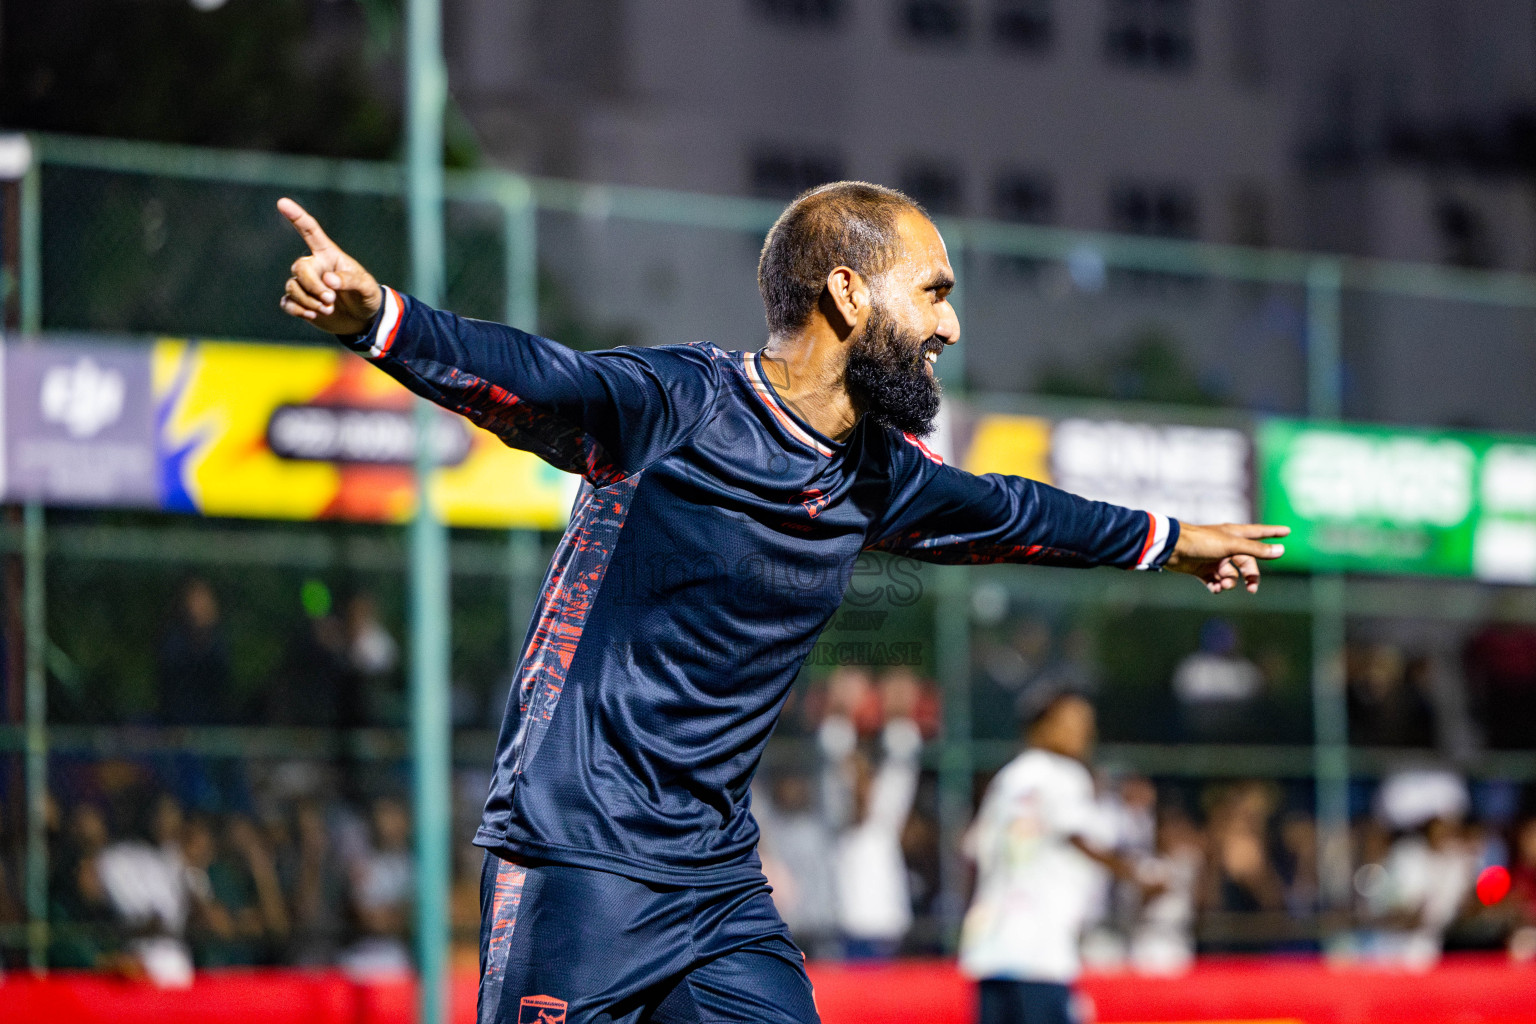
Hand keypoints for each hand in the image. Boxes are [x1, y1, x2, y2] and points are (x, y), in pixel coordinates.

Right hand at [276, 197, 382, 334]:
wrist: (363, 320)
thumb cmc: (366, 296)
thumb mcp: (366, 287)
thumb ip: (350, 280)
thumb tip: (328, 280)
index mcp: (329, 255)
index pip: (311, 232)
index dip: (297, 217)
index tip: (282, 202)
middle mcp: (314, 266)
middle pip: (300, 267)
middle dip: (313, 285)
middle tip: (331, 300)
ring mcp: (305, 285)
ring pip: (292, 287)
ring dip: (309, 301)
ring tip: (329, 309)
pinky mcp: (300, 302)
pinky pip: (287, 303)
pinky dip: (298, 310)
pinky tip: (313, 315)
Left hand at [1164, 522, 1288, 593]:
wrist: (1172, 549)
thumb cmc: (1202, 542)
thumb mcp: (1232, 546)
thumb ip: (1256, 549)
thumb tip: (1281, 550)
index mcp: (1234, 535)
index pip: (1259, 533)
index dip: (1273, 533)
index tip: (1287, 532)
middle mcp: (1226, 546)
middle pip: (1246, 563)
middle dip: (1250, 577)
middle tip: (1252, 589)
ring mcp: (1214, 558)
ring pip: (1230, 575)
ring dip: (1229, 582)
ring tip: (1221, 584)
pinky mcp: (1202, 569)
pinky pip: (1215, 582)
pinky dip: (1216, 587)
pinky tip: (1214, 588)